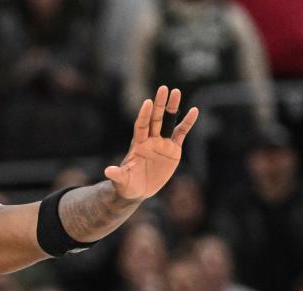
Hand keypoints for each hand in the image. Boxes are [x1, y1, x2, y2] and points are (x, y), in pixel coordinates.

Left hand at [105, 85, 199, 200]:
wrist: (137, 190)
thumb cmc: (126, 185)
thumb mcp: (121, 181)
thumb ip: (117, 175)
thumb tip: (108, 171)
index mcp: (138, 144)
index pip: (141, 126)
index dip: (144, 115)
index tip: (148, 102)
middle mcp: (150, 140)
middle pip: (155, 119)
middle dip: (159, 104)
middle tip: (164, 88)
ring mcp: (162, 143)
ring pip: (168, 122)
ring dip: (173, 108)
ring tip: (176, 92)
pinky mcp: (173, 149)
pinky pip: (181, 133)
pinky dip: (187, 123)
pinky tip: (194, 110)